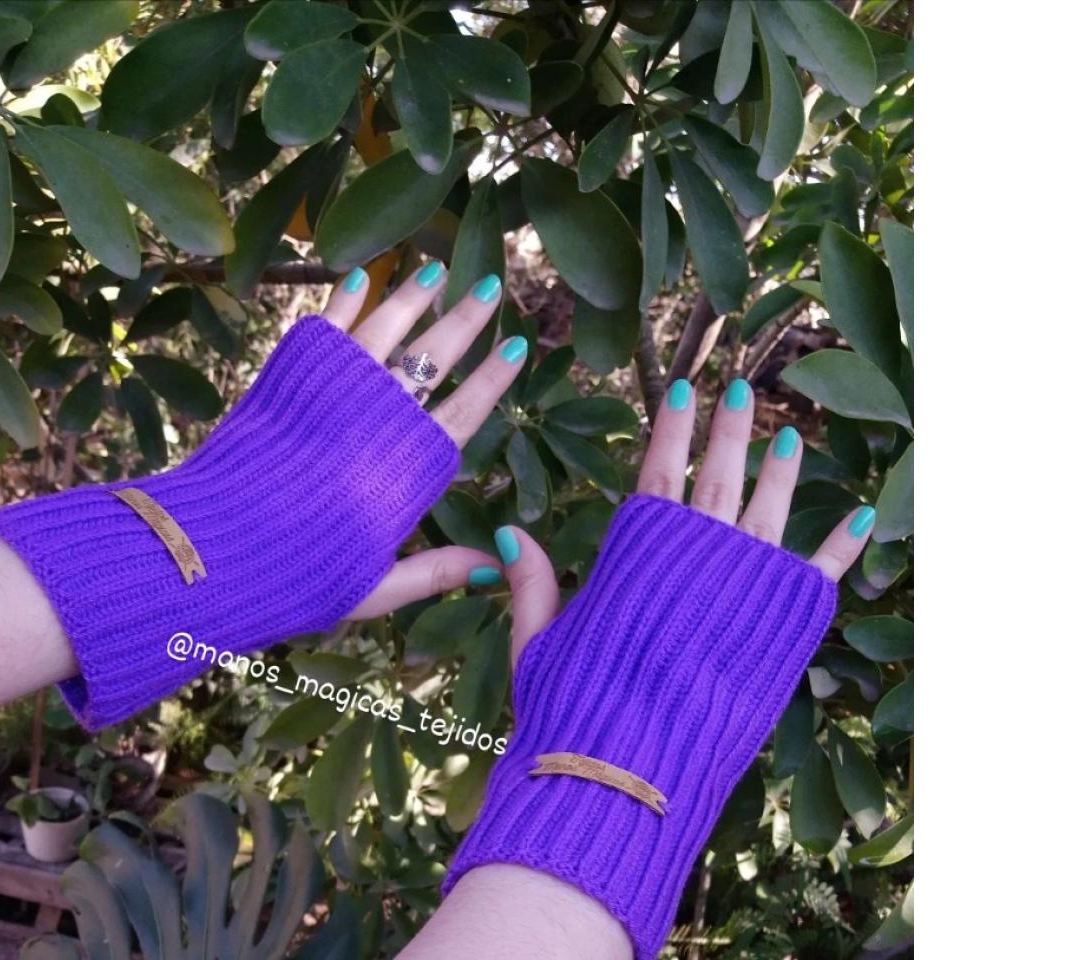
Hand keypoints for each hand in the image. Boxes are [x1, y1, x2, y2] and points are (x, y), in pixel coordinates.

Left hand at [320, 262, 528, 619]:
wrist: (222, 545)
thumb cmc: (301, 574)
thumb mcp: (378, 585)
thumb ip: (436, 571)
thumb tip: (496, 566)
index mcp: (412, 467)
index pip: (468, 410)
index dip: (495, 377)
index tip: (517, 345)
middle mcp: (382, 418)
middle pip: (435, 357)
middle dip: (467, 319)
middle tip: (491, 286)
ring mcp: (339, 391)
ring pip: (387, 328)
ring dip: (412, 295)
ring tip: (434, 269)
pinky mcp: (295, 376)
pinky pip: (329, 326)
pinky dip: (346, 298)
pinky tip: (360, 275)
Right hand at [443, 378, 875, 958]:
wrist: (621, 770)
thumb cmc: (571, 708)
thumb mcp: (538, 641)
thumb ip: (534, 584)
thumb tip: (512, 532)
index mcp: (634, 558)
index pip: (655, 476)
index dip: (668, 430)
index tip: (680, 389)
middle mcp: (693, 561)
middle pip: (714, 479)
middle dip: (728, 430)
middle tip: (742, 387)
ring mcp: (740, 590)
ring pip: (764, 514)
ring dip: (779, 472)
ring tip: (790, 435)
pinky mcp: (778, 627)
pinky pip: (815, 575)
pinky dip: (838, 545)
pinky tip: (858, 516)